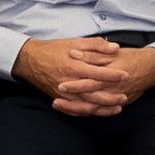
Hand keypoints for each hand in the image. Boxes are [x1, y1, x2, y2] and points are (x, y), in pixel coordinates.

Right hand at [15, 36, 154, 114]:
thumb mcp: (74, 41)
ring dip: (103, 108)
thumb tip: (114, 48)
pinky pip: (75, 110)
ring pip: (86, 105)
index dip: (113, 75)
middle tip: (125, 96)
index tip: (125, 75)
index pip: (98, 72)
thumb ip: (95, 45)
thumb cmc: (52, 49)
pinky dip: (89, 112)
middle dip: (111, 97)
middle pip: (94, 93)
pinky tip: (99, 111)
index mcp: (74, 66)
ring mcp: (63, 93)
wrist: (29, 60)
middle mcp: (69, 82)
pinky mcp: (59, 98)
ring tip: (117, 107)